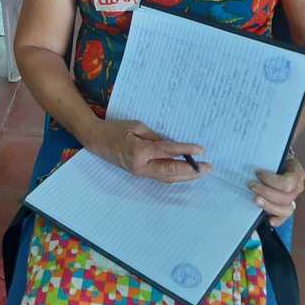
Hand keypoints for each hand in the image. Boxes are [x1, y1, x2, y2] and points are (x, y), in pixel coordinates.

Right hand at [88, 119, 210, 183]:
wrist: (96, 140)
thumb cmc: (115, 129)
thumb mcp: (137, 127)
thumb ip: (156, 137)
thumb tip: (174, 146)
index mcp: (138, 151)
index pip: (167, 152)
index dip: (185, 151)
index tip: (201, 150)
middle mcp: (140, 166)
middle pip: (170, 171)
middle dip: (191, 171)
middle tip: (208, 167)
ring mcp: (140, 173)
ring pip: (167, 178)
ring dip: (186, 176)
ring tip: (201, 172)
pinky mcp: (140, 174)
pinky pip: (161, 177)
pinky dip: (175, 176)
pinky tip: (186, 173)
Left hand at [249, 155, 304, 226]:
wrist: (273, 161)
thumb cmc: (271, 157)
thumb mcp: (271, 153)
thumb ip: (265, 157)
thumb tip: (249, 162)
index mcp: (296, 171)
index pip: (288, 182)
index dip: (271, 181)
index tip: (257, 174)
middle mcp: (297, 186)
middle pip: (286, 197)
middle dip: (266, 192)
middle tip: (251, 185)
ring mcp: (293, 198)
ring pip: (287, 209)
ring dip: (270, 206)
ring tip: (256, 200)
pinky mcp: (286, 207)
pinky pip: (285, 217)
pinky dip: (277, 220)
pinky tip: (269, 220)